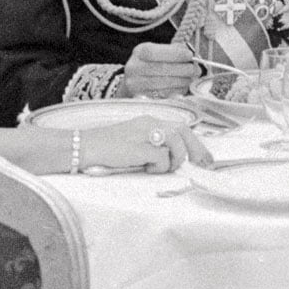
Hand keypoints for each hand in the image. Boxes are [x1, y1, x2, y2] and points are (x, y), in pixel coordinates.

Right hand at [79, 115, 211, 172]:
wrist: (83, 147)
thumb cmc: (105, 148)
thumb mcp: (133, 142)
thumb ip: (151, 145)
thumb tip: (170, 159)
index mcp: (148, 121)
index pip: (179, 127)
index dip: (195, 143)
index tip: (205, 158)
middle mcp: (149, 123)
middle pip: (183, 131)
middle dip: (197, 150)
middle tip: (202, 165)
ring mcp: (144, 133)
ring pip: (176, 142)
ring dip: (174, 159)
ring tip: (161, 167)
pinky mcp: (139, 146)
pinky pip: (161, 156)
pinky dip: (159, 166)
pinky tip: (146, 167)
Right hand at [121, 42, 199, 97]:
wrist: (136, 80)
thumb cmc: (153, 63)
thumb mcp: (159, 51)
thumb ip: (173, 51)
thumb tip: (190, 57)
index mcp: (139, 52)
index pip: (155, 52)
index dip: (174, 54)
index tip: (189, 55)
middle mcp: (134, 68)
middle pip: (162, 69)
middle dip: (183, 69)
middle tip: (196, 69)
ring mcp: (137, 85)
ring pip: (164, 83)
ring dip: (183, 81)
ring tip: (191, 78)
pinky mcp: (143, 98)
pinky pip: (164, 94)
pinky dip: (177, 90)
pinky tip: (183, 86)